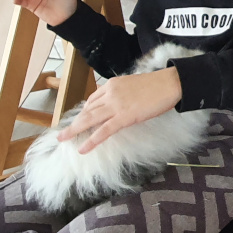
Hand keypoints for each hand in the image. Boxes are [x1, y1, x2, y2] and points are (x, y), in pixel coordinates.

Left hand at [58, 67, 182, 152]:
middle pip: (87, 110)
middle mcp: (109, 94)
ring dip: (74, 131)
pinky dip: (92, 140)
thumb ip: (122, 93)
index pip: (93, 100)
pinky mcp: (124, 117)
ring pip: (89, 120)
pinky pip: (104, 131)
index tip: (80, 120)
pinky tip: (83, 149)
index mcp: (112, 84)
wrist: (169, 83)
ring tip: (63, 139)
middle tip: (62, 133)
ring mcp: (115, 105)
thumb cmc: (157, 85)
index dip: (84, 112)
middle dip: (73, 122)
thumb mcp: (133, 85)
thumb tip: (119, 104)